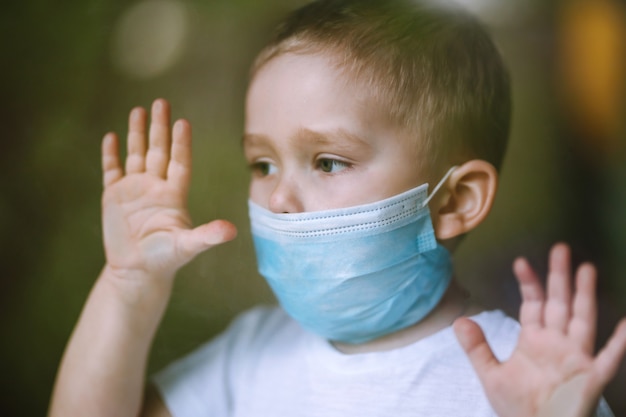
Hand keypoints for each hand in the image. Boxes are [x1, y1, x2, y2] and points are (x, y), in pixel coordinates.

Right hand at [101, 99, 236, 281]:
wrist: (137, 272)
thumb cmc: (165, 260)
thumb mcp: (187, 246)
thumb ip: (207, 236)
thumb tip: (232, 232)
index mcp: (174, 194)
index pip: (179, 162)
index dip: (181, 143)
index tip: (183, 122)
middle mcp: (156, 187)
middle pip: (159, 150)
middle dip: (160, 127)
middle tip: (161, 101)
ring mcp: (134, 190)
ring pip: (137, 155)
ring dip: (136, 134)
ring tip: (138, 110)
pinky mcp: (114, 197)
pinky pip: (112, 170)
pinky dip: (111, 154)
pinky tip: (111, 137)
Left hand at [454, 243, 625, 416]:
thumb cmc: (517, 407)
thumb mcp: (491, 375)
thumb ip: (477, 348)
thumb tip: (459, 320)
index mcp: (534, 340)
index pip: (533, 305)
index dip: (529, 284)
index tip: (521, 262)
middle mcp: (557, 343)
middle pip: (559, 304)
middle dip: (559, 278)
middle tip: (559, 248)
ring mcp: (575, 358)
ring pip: (582, 320)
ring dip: (584, 296)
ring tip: (586, 269)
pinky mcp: (590, 378)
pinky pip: (607, 357)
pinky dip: (618, 341)